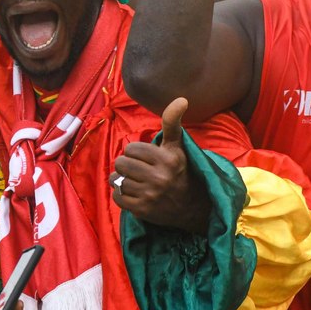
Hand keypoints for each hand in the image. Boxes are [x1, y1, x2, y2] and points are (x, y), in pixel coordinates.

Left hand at [111, 98, 210, 232]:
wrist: (193, 206)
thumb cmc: (181, 170)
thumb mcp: (178, 146)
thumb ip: (172, 122)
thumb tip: (181, 99)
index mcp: (168, 159)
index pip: (131, 149)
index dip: (135, 152)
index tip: (145, 157)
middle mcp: (159, 177)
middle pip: (121, 163)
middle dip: (127, 165)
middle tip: (138, 169)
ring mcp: (150, 195)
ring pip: (117, 180)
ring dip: (123, 180)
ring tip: (136, 181)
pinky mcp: (142, 210)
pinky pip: (117, 197)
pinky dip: (121, 194)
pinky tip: (134, 193)